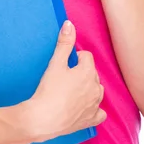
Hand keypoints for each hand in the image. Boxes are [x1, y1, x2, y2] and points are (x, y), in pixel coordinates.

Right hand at [28, 20, 105, 141]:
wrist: (43, 118)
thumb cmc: (49, 90)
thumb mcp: (55, 63)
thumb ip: (64, 43)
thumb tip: (69, 24)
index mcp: (88, 72)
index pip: (87, 57)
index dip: (75, 58)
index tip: (65, 63)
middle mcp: (96, 88)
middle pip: (92, 73)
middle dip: (81, 72)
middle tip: (65, 77)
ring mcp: (95, 105)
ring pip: (97, 91)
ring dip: (89, 88)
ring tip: (73, 90)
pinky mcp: (91, 119)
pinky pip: (100, 113)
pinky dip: (95, 110)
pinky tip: (86, 108)